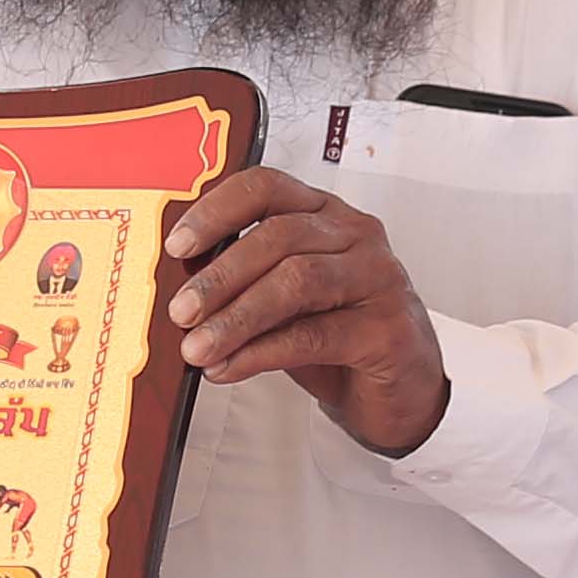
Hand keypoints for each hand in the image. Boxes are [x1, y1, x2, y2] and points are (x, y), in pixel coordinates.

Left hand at [162, 168, 447, 454]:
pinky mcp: (387, 328)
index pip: (266, 188)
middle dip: (220, 277)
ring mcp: (378, 278)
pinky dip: (263, 352)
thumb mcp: (285, 301)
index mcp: (324, 214)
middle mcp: (356, 235)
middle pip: (278, 237)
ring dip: (237, 317)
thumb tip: (178, 291)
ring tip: (199, 348)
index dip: (217, 211)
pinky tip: (231, 367)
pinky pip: (314, 334)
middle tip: (180, 311)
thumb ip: (243, 283)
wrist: (400, 389)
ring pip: (297, 282)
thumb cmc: (338, 335)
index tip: (177, 246)